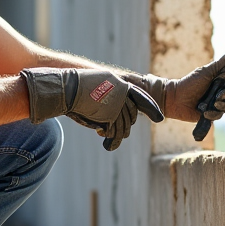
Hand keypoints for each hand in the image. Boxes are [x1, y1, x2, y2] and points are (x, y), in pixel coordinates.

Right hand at [22, 68, 163, 150]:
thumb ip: (109, 96)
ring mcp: (118, 103)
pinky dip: (109, 138)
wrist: (65, 89)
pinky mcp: (111, 114)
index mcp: (120, 83)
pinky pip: (114, 132)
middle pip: (131, 116)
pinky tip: (102, 138)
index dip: (151, 108)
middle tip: (116, 135)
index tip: (159, 118)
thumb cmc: (75, 89)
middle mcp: (122, 92)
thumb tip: (114, 113)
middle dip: (125, 127)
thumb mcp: (96, 87)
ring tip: (108, 142)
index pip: (141, 97)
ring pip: (124, 126)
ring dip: (116, 136)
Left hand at [123, 47, 224, 126]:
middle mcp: (219, 93)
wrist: (175, 98)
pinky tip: (204, 112)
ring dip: (219, 105)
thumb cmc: (190, 82)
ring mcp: (215, 104)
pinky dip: (212, 113)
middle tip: (217, 95)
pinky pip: (218, 116)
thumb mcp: (208, 70)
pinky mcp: (209, 115)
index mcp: (220, 81)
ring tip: (210, 103)